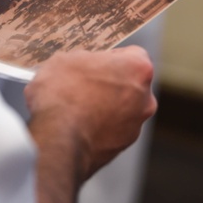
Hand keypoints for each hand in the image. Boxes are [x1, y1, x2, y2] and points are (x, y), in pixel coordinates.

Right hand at [25, 47, 156, 179]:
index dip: (109, 58)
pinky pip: (111, 132)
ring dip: (104, 109)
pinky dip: (97, 129)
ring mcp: (135, 126)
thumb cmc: (63, 94)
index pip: (131, 55)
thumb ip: (85, 60)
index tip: (93, 64)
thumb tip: (81, 68)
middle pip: (130, 85)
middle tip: (83, 86)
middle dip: (110, 85)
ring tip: (75, 110)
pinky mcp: (121, 147)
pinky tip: (76, 127)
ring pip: (122, 111)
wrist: (56, 139)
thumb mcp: (67, 59)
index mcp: (139, 69)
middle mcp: (145, 98)